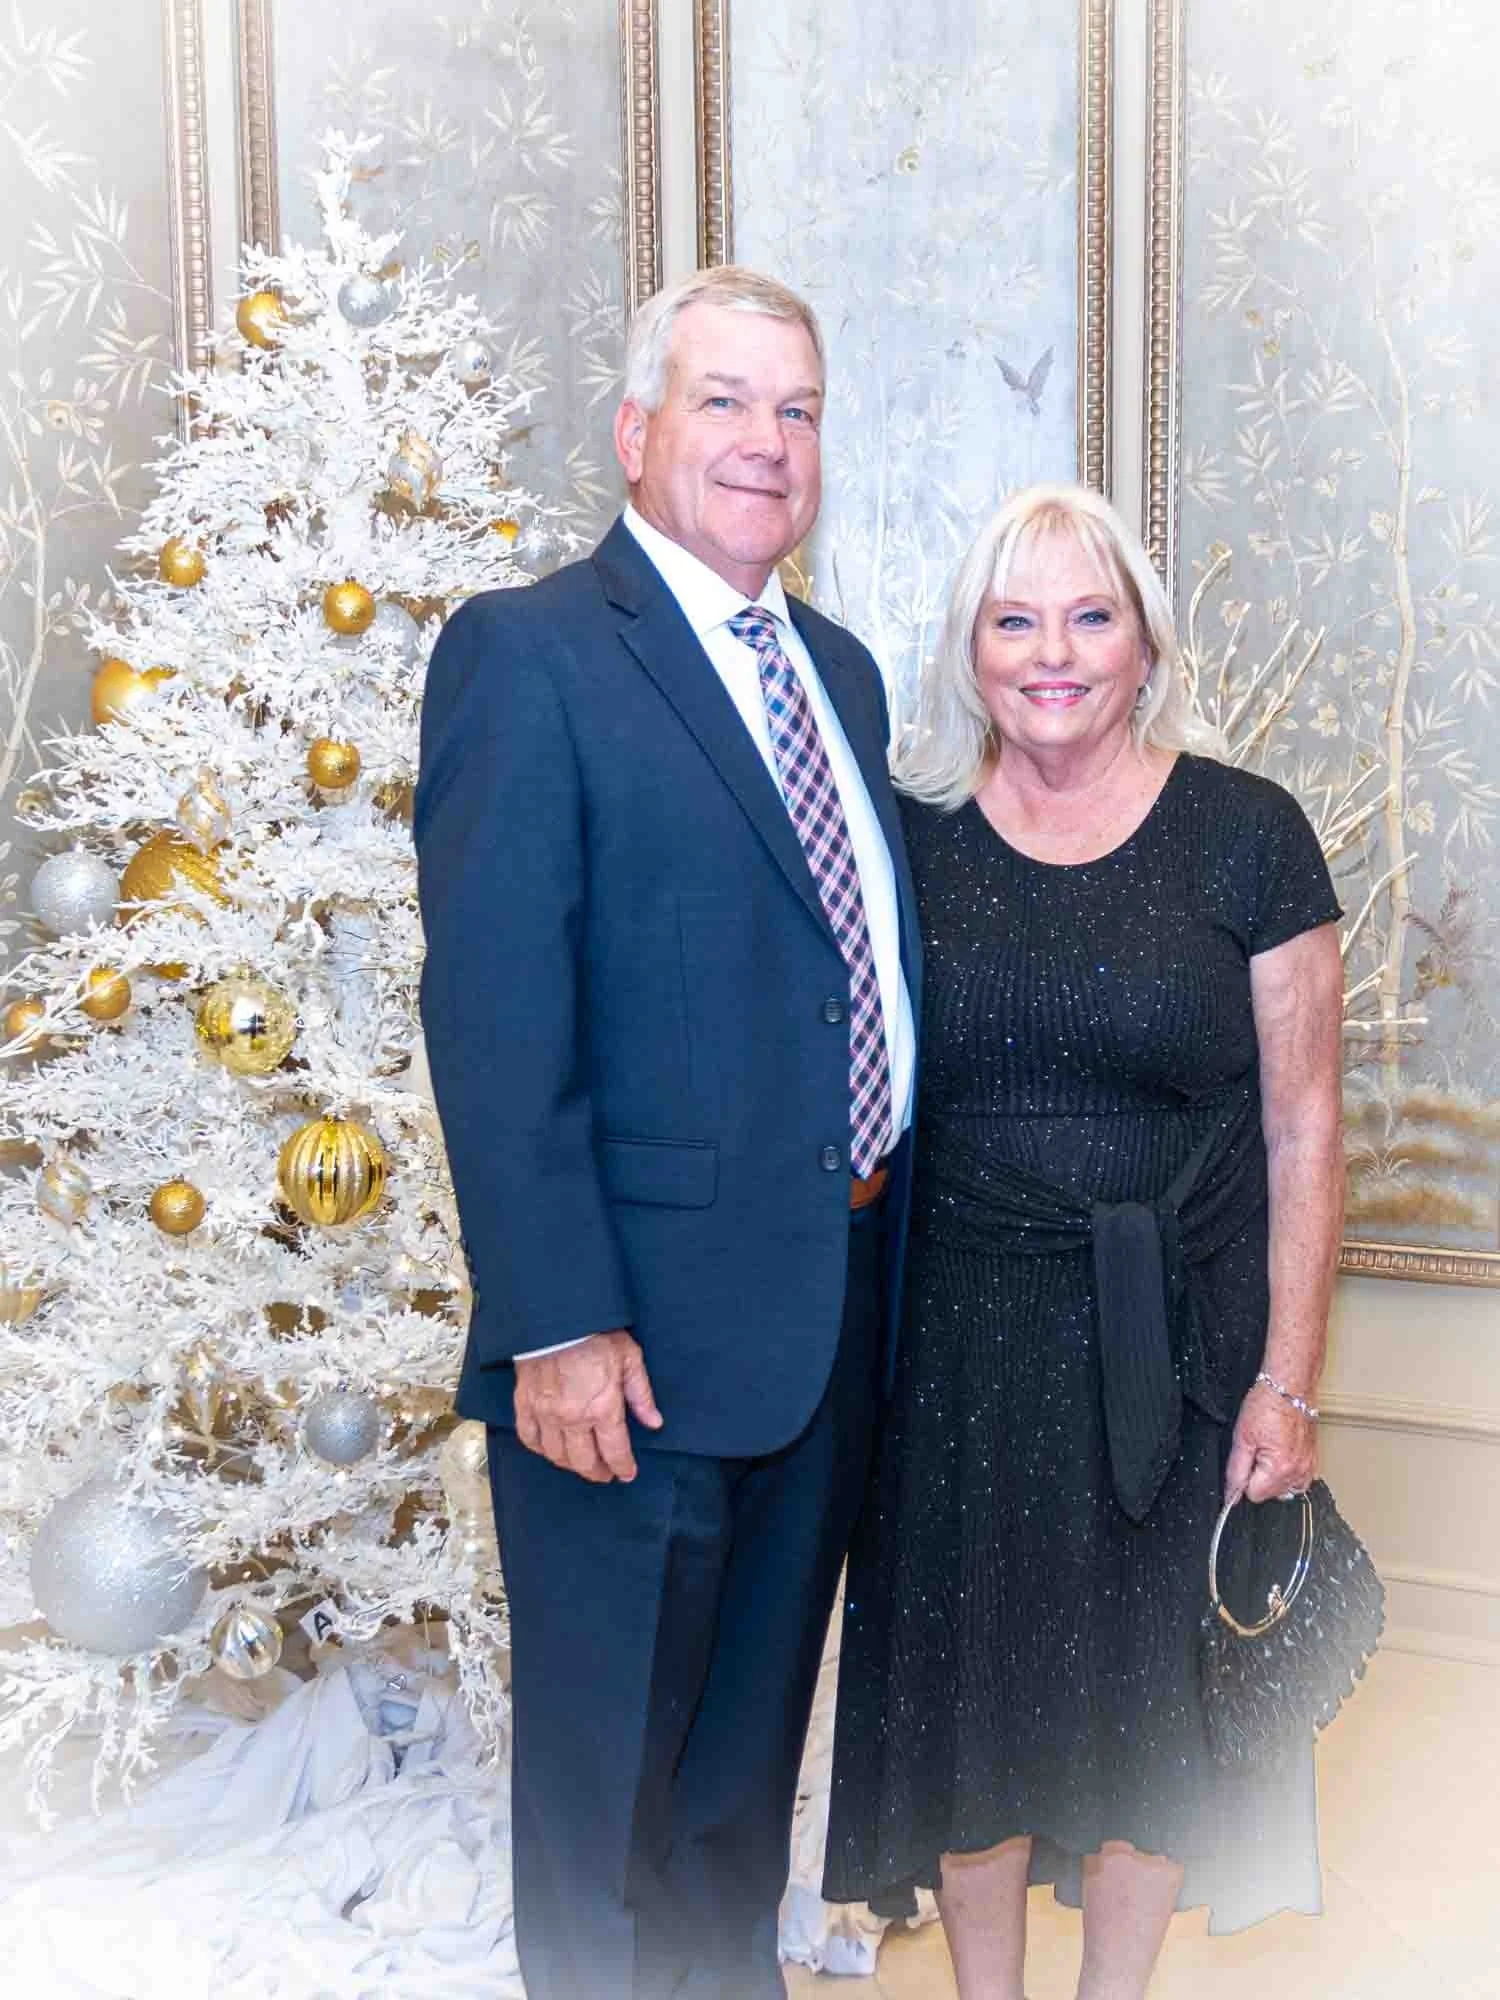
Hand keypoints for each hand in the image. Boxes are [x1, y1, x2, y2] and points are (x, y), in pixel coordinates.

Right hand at [513, 1331, 663, 1482]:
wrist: (555, 1316)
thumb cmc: (596, 1334)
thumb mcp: (630, 1359)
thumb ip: (641, 1395)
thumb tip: (654, 1422)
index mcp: (602, 1409)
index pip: (614, 1451)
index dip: (622, 1467)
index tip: (626, 1474)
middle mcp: (572, 1418)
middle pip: (584, 1461)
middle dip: (597, 1472)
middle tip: (605, 1474)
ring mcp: (545, 1414)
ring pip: (556, 1455)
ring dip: (570, 1464)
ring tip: (580, 1462)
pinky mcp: (525, 1404)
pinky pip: (529, 1437)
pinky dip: (539, 1449)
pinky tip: (548, 1448)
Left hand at [1224, 1380, 1317, 1504]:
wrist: (1289, 1386)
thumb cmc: (1267, 1405)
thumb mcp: (1242, 1438)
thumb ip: (1235, 1471)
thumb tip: (1231, 1495)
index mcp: (1280, 1469)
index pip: (1253, 1494)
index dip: (1243, 1478)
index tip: (1245, 1459)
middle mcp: (1298, 1472)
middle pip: (1270, 1493)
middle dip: (1258, 1476)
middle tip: (1257, 1449)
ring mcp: (1308, 1466)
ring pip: (1285, 1488)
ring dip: (1273, 1476)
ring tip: (1268, 1450)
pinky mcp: (1313, 1459)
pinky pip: (1299, 1479)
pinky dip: (1288, 1472)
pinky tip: (1281, 1454)